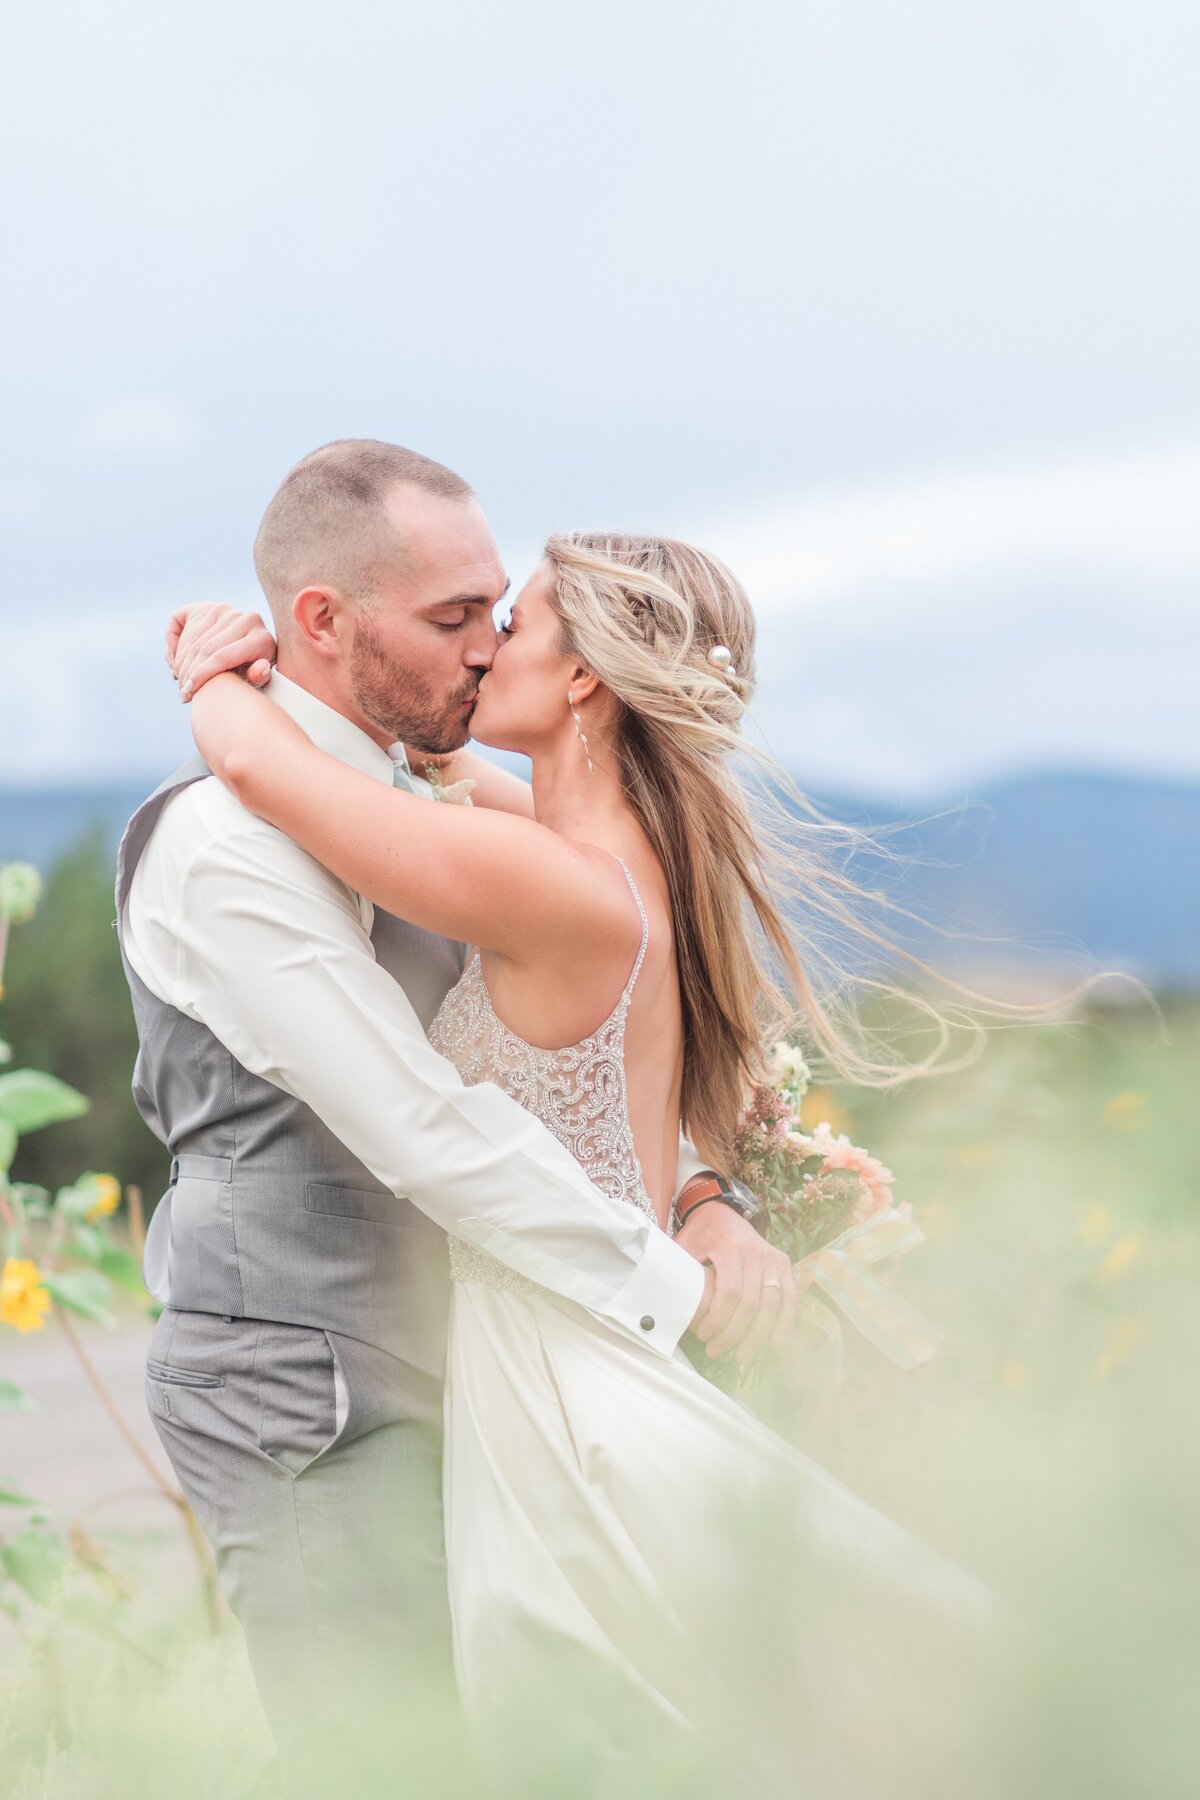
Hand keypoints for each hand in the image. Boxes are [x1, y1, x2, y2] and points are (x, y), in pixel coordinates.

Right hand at [167, 604, 276, 699]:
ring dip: (180, 662)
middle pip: (205, 648)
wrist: (252, 654)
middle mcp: (245, 619)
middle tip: (183, 692)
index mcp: (261, 638)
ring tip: (180, 680)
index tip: (189, 692)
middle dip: (189, 673)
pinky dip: (174, 640)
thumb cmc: (254, 674)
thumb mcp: (260, 682)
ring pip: (193, 639)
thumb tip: (260, 668)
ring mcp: (227, 610)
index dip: (202, 675)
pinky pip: (180, 620)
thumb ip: (259, 677)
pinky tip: (175, 658)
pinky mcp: (210, 606)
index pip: (222, 657)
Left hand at [679, 1205, 796, 1366]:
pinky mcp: (783, 1263)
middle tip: (716, 1351)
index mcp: (730, 1246)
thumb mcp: (684, 1248)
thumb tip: (660, 1308)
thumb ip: (679, 1274)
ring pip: (771, 1304)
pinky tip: (775, 1342)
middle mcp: (756, 1251)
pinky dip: (785, 1321)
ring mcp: (773, 1257)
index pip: (730, 1293)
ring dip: (758, 1335)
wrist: (720, 1211)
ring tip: (742, 1356)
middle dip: (734, 1333)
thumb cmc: (699, 1234)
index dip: (719, 1320)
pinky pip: (790, 1296)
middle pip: (751, 1303)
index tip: (703, 1335)